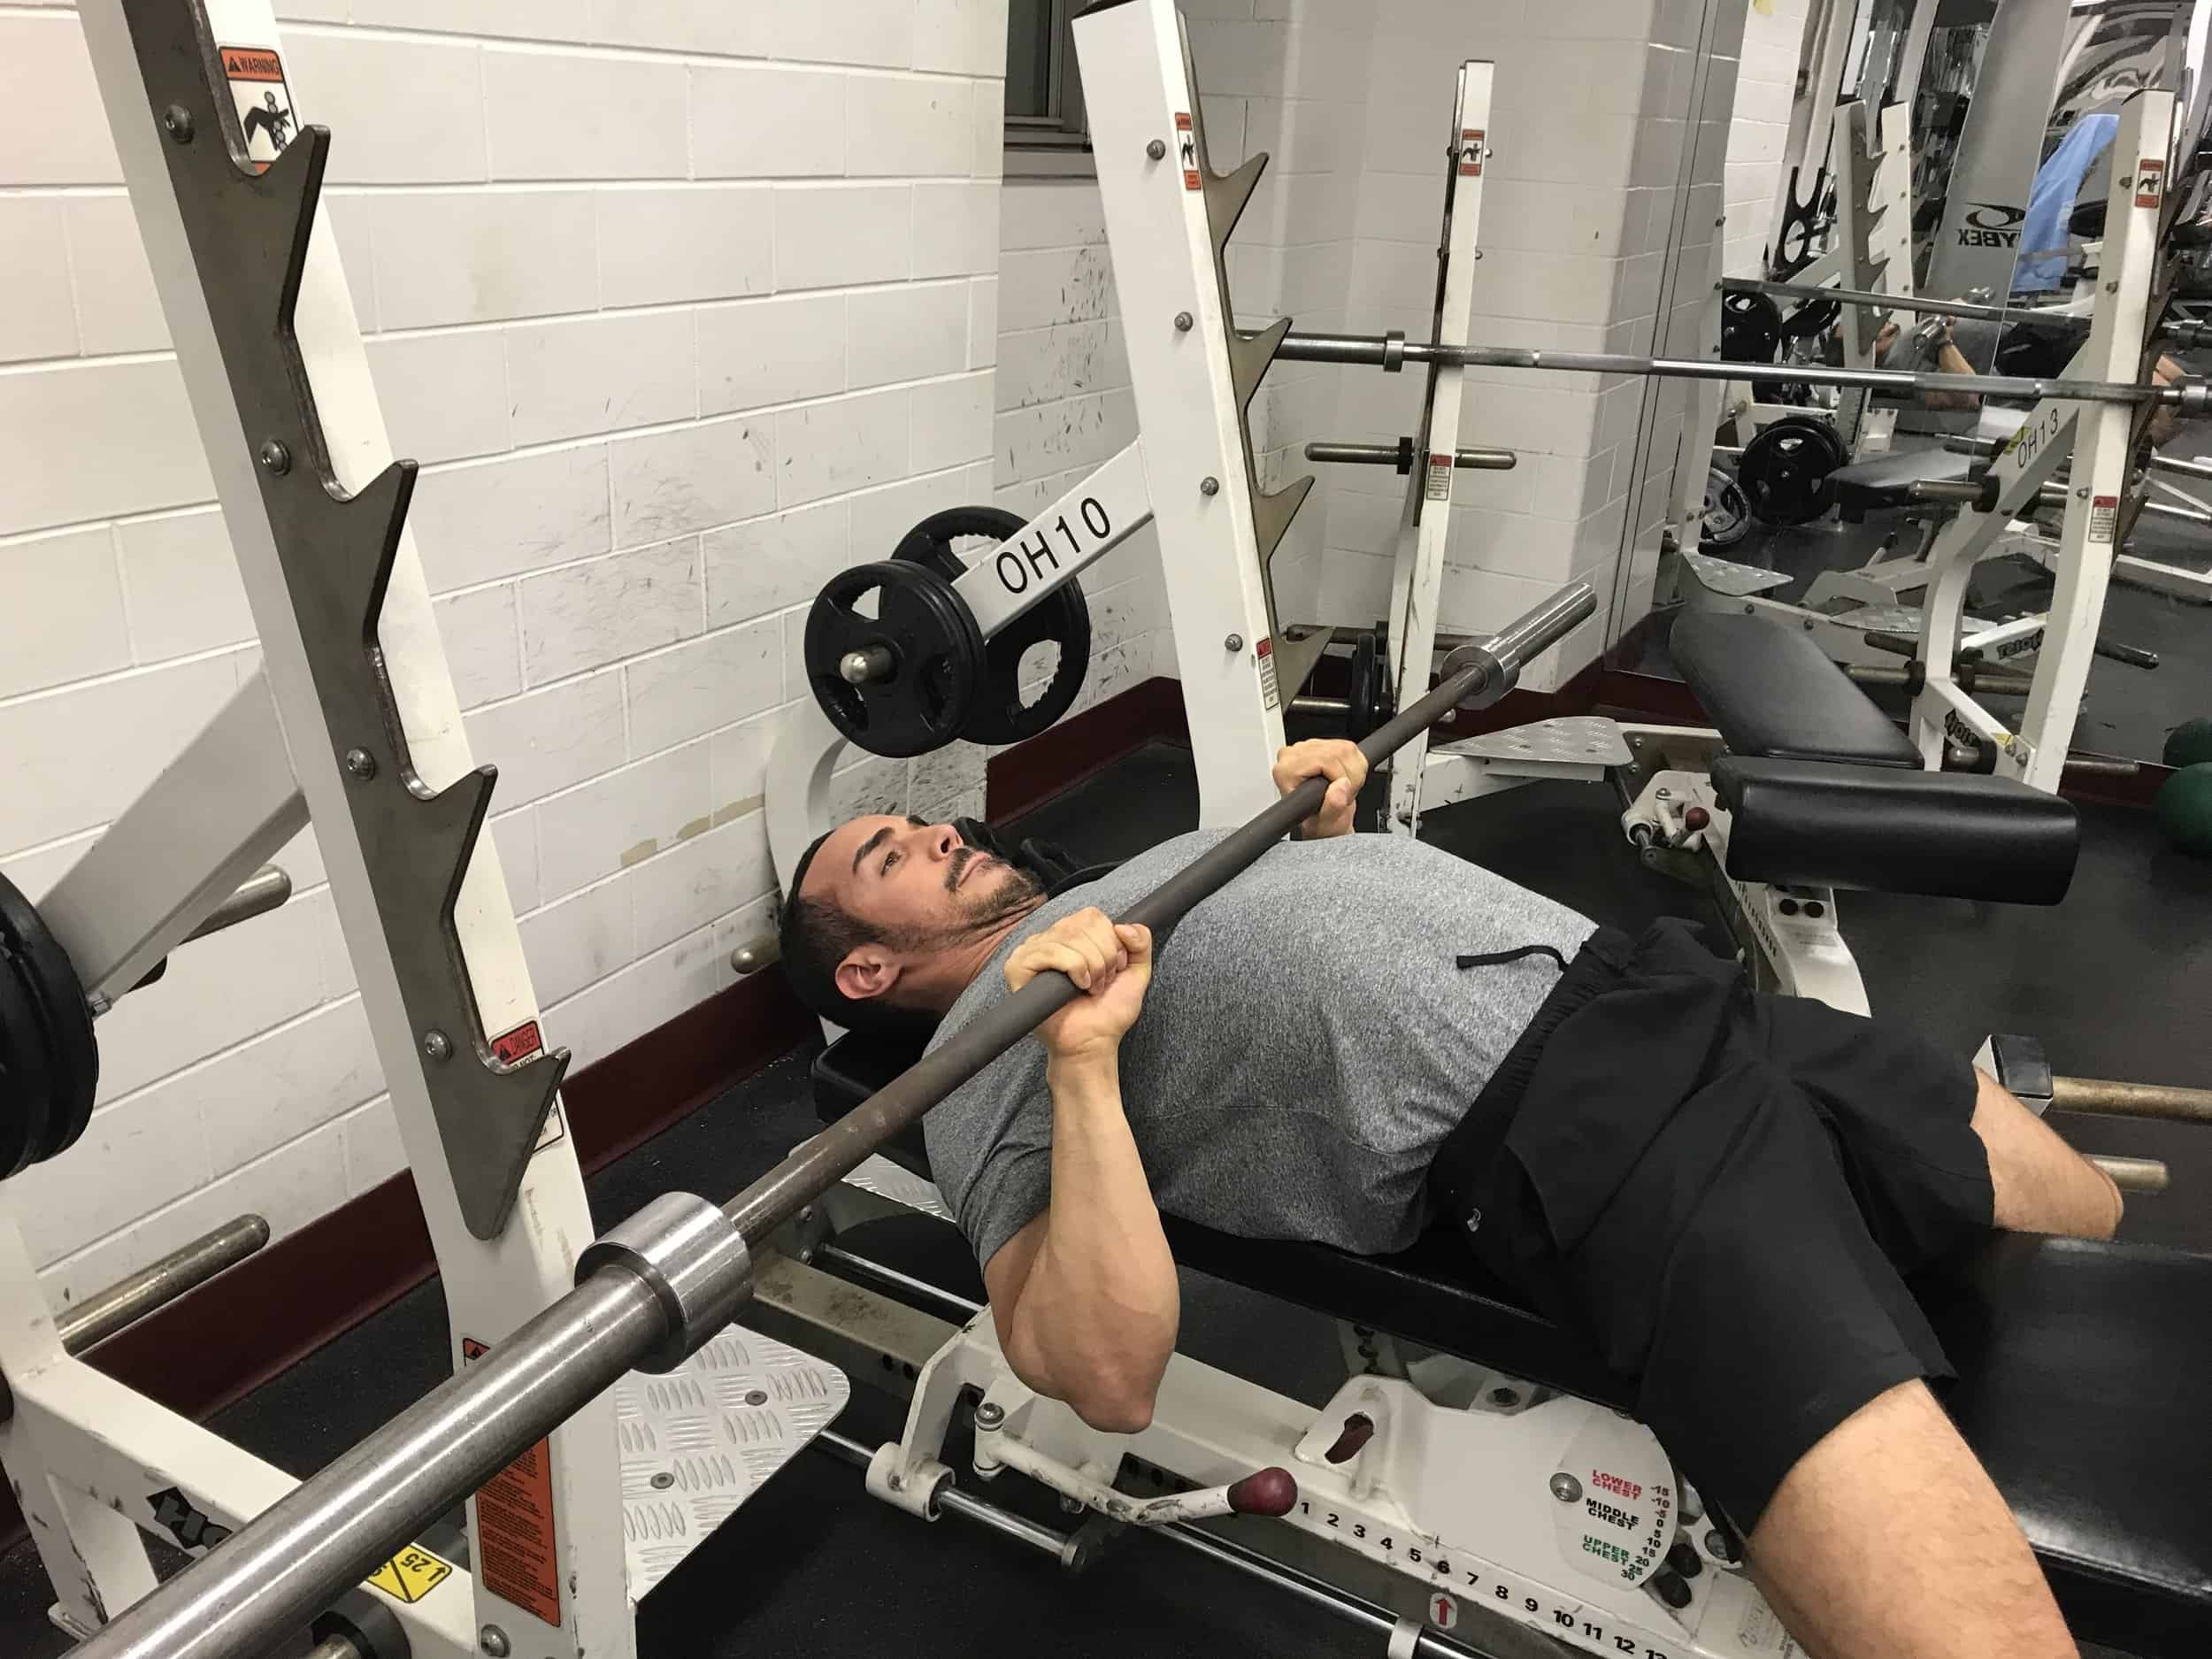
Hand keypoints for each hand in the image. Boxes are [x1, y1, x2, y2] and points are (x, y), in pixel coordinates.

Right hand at [1005, 908, 1153, 1064]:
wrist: (1093, 1042)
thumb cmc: (1108, 1012)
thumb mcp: (1137, 972)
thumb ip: (1141, 942)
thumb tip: (1124, 925)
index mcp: (1072, 935)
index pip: (1092, 916)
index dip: (1111, 942)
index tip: (1113, 969)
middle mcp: (1050, 939)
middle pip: (1083, 924)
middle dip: (1104, 957)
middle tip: (1101, 983)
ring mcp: (1032, 952)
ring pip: (1070, 937)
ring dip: (1091, 966)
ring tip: (1089, 988)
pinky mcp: (1018, 967)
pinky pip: (1051, 951)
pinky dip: (1073, 968)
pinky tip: (1076, 986)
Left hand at [1273, 738, 1367, 838]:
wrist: (1321, 819)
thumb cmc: (1318, 821)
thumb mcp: (1325, 824)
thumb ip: (1332, 807)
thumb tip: (1341, 786)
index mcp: (1286, 771)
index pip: (1324, 759)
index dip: (1340, 777)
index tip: (1340, 794)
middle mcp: (1293, 755)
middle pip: (1336, 752)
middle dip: (1349, 776)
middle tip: (1344, 794)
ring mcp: (1307, 747)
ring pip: (1345, 749)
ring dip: (1353, 772)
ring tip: (1342, 789)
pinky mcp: (1322, 743)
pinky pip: (1350, 748)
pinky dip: (1355, 765)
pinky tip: (1343, 778)